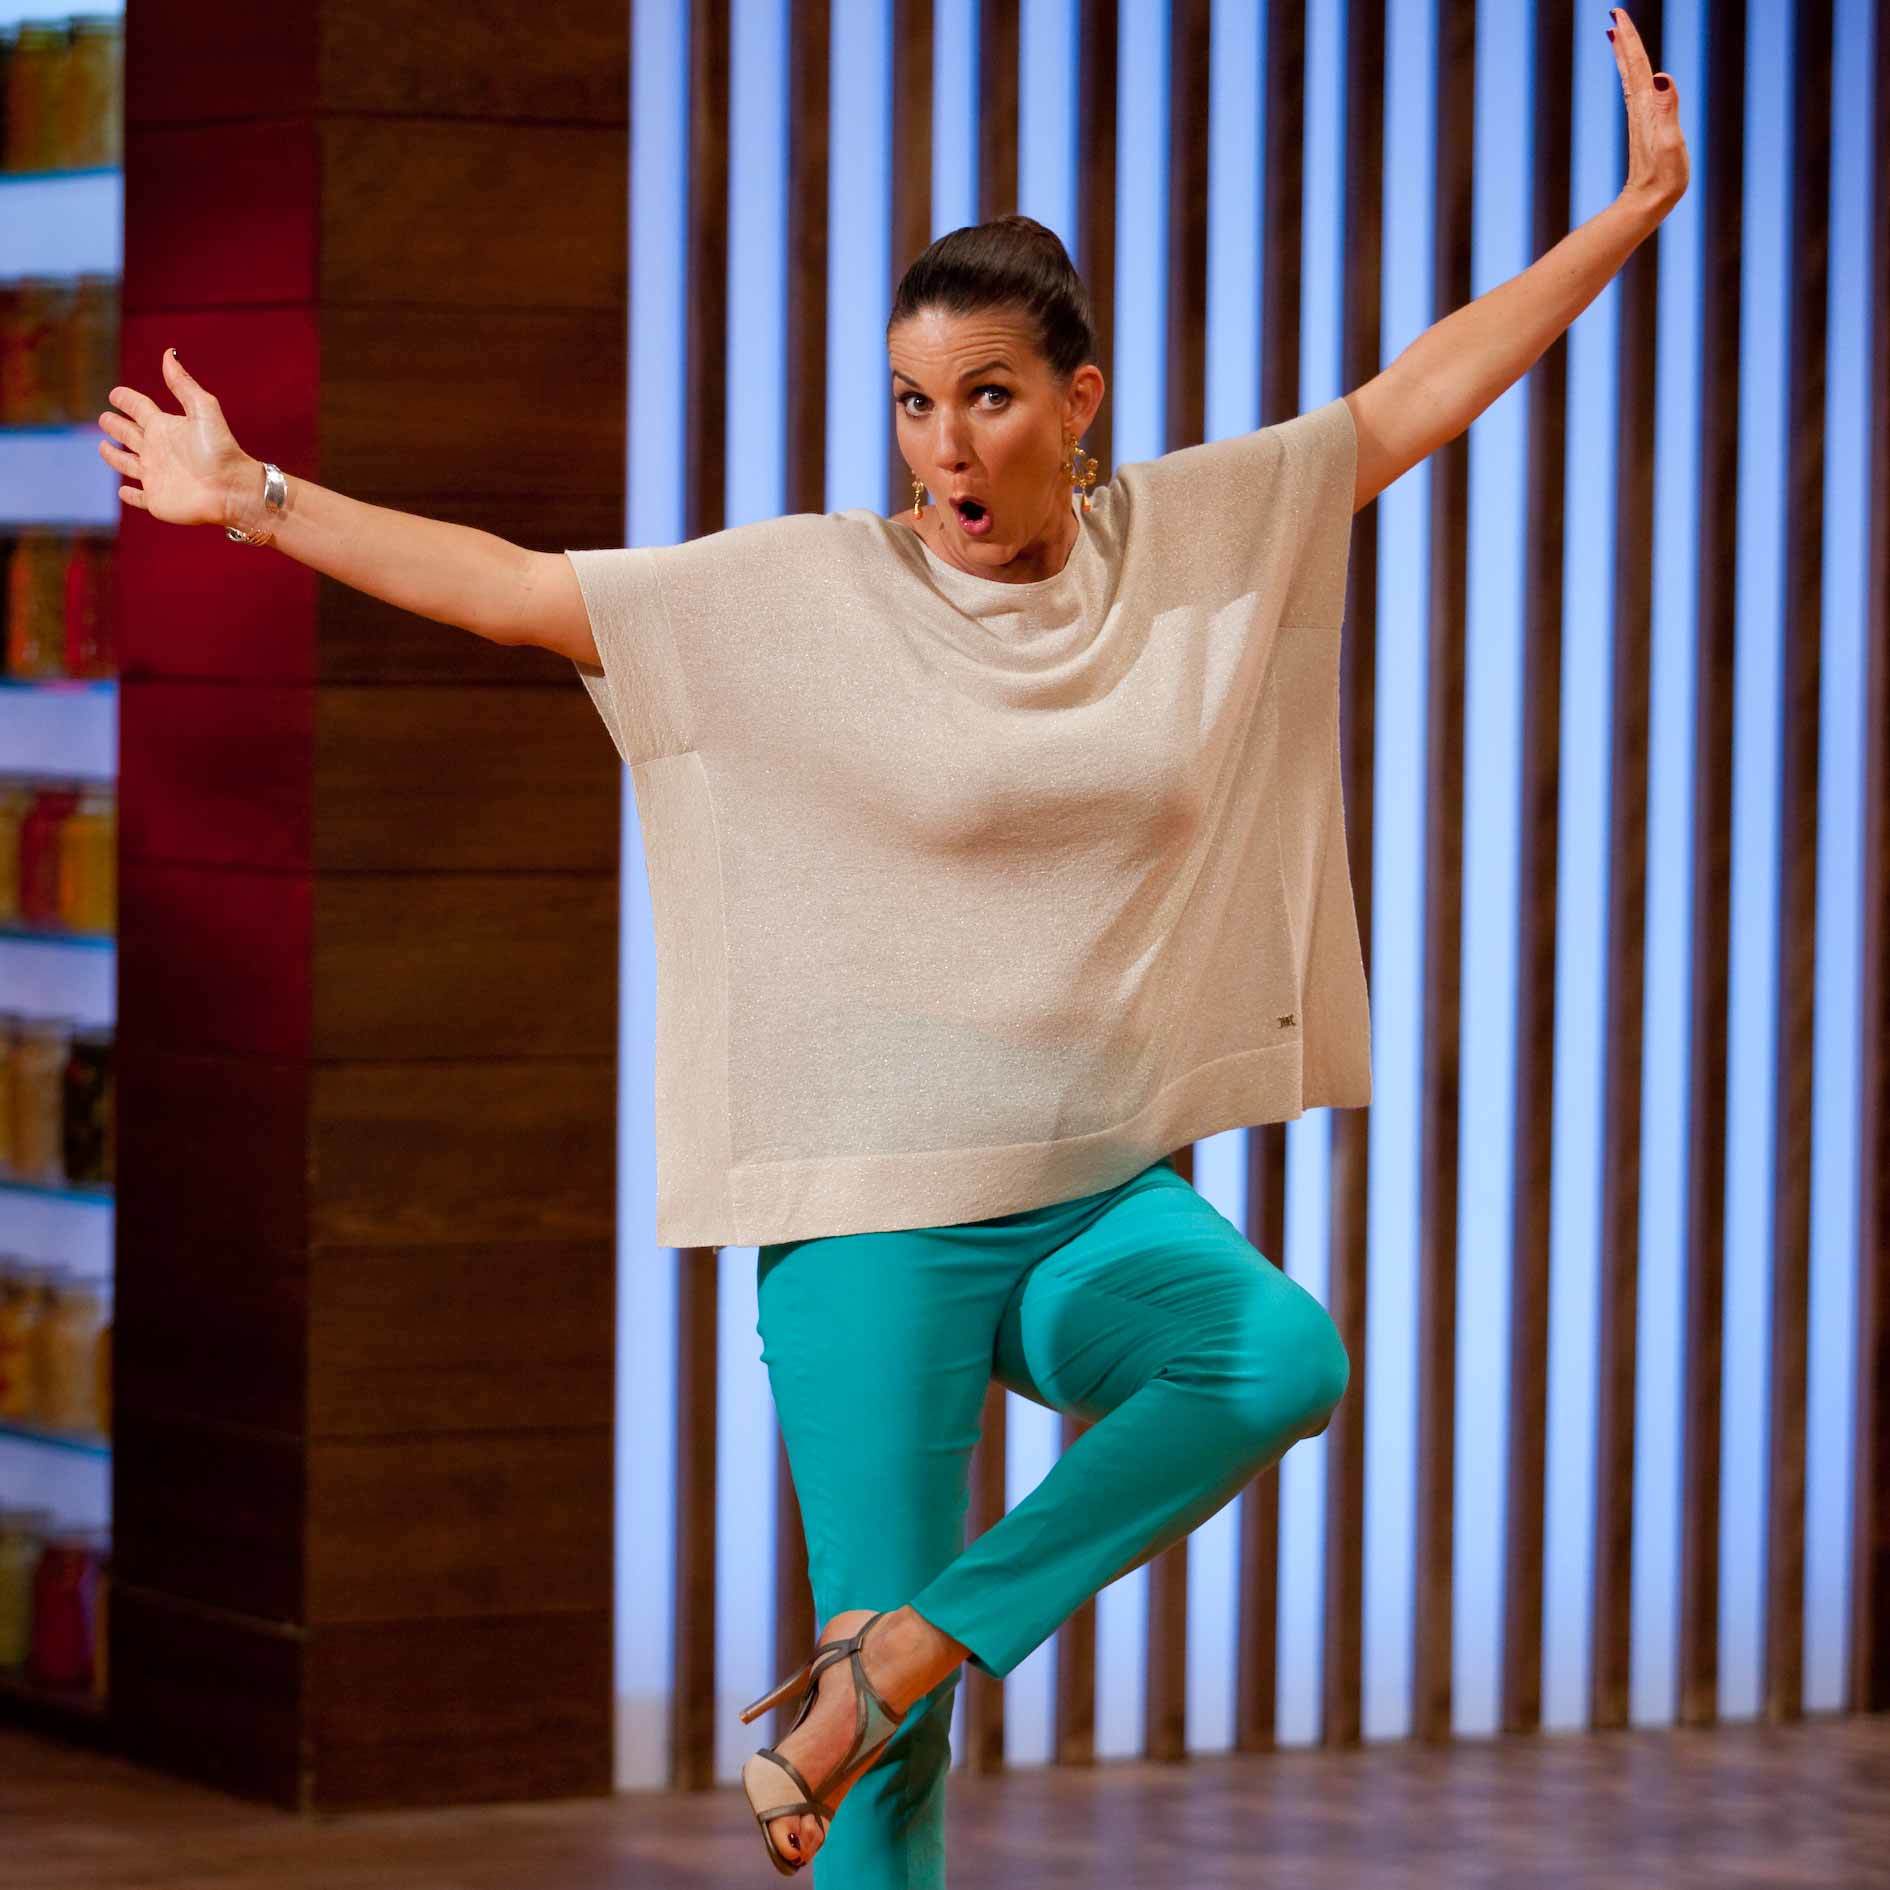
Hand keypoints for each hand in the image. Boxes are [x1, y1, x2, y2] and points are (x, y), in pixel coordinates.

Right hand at [97, 350, 254, 528]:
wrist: (232, 489)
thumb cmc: (220, 450)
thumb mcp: (202, 410)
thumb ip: (183, 384)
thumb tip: (169, 353)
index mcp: (165, 427)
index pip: (139, 409)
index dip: (126, 400)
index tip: (116, 393)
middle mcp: (158, 450)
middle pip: (130, 435)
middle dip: (115, 426)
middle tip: (104, 417)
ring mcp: (155, 476)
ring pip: (128, 464)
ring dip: (115, 456)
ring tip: (103, 447)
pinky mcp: (156, 500)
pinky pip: (138, 498)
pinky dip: (129, 495)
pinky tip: (123, 490)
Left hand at [1607, 8, 1688, 214]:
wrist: (1647, 204)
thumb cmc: (1664, 178)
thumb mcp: (1670, 142)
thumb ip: (1667, 109)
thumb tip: (1659, 76)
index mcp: (1647, 106)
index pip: (1637, 65)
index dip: (1629, 40)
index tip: (1617, 16)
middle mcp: (1640, 108)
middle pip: (1631, 67)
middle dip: (1624, 39)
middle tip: (1615, 14)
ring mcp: (1641, 117)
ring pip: (1631, 78)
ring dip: (1624, 55)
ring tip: (1616, 35)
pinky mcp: (1644, 127)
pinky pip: (1636, 93)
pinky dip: (1632, 76)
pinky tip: (1634, 75)